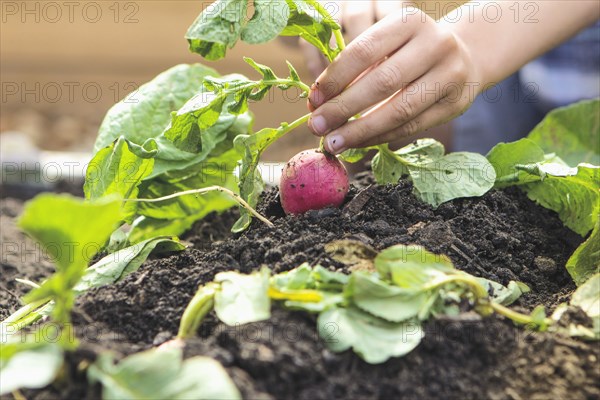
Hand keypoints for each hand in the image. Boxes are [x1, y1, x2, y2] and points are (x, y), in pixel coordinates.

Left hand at [307, 7, 477, 153]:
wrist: (466, 54)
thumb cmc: (410, 51)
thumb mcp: (387, 45)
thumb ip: (355, 69)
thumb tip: (317, 104)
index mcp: (409, 21)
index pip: (364, 51)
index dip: (335, 78)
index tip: (312, 99)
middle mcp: (435, 44)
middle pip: (382, 82)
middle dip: (343, 108)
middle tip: (316, 126)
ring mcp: (450, 75)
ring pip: (399, 109)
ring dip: (360, 130)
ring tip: (333, 142)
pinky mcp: (456, 104)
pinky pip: (412, 127)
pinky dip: (380, 137)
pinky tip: (358, 143)